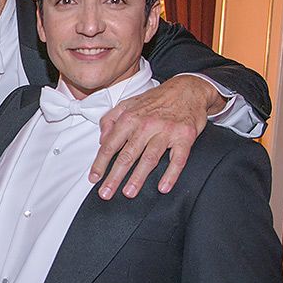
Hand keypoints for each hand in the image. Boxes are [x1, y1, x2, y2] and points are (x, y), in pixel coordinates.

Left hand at [90, 76, 223, 199]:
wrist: (188, 89)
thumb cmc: (156, 100)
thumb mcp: (128, 103)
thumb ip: (111, 119)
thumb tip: (101, 139)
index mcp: (130, 118)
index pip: (110, 145)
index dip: (100, 163)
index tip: (94, 178)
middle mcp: (146, 125)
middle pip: (127, 155)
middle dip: (114, 177)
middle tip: (105, 193)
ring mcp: (166, 131)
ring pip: (149, 158)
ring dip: (138, 178)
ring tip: (128, 193)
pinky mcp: (185, 136)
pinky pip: (178, 159)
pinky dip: (171, 174)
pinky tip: (163, 187)